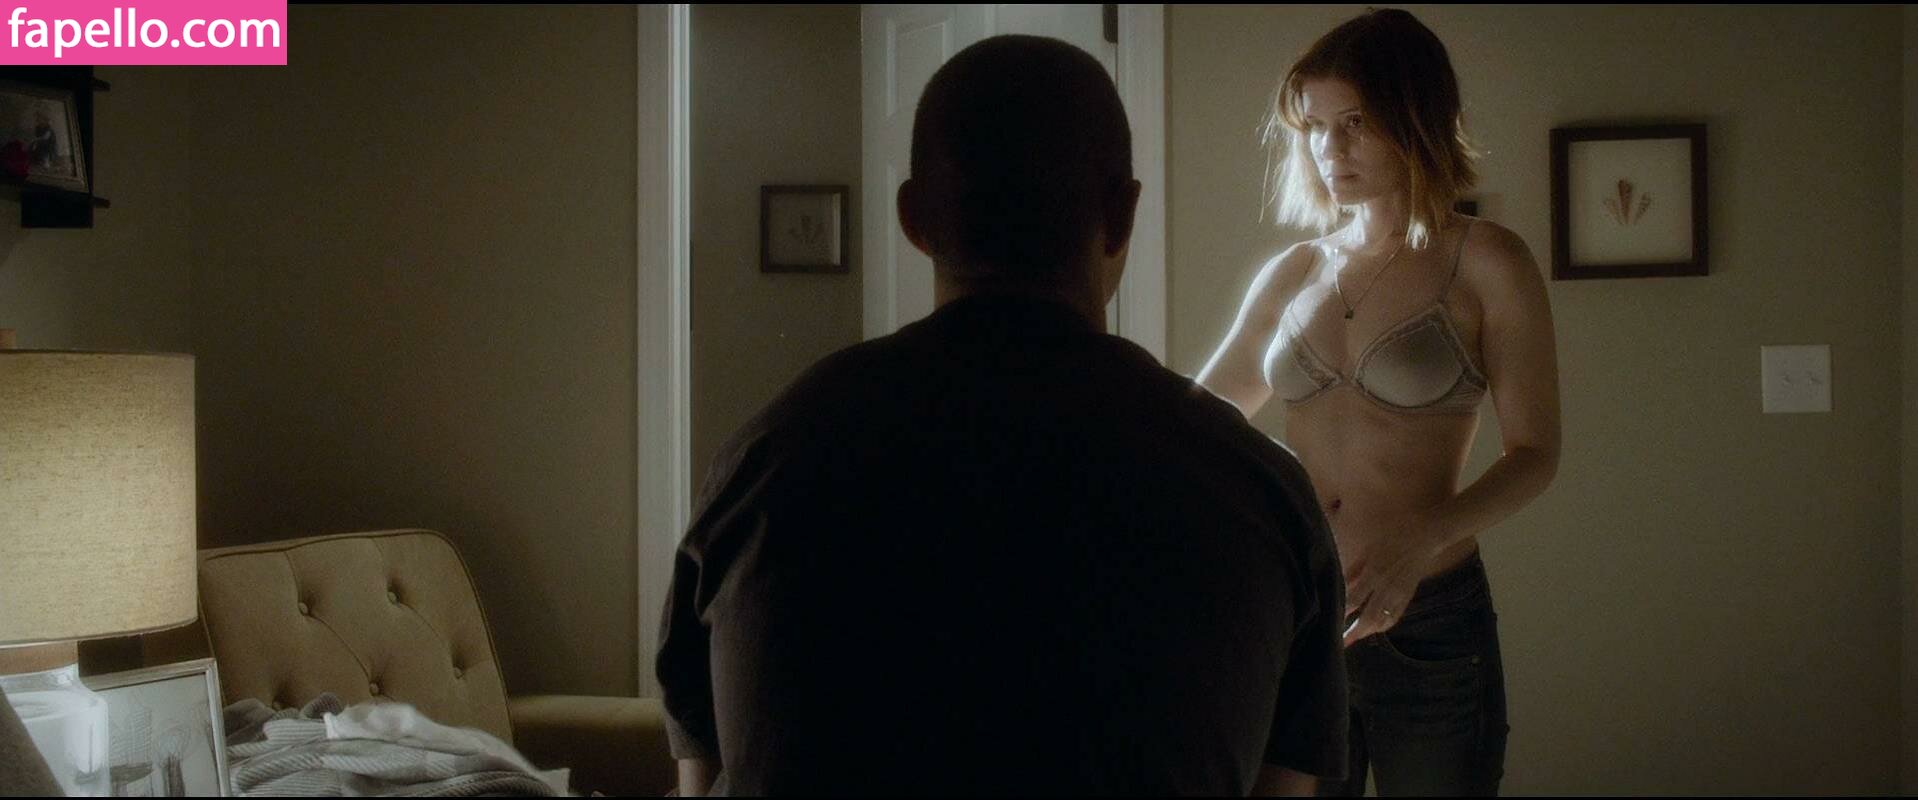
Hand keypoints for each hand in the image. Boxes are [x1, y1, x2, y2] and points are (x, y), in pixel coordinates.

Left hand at [1340, 516, 1443, 647]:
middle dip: (1353, 632)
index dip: (1342, 613)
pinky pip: (1396, 615)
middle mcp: (1386, 587)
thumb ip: (1355, 569)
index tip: (1330, 620)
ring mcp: (1399, 594)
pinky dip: (1385, 625)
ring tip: (1354, 638)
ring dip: (1367, 632)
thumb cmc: (1393, 536)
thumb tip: (1340, 585)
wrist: (1425, 536)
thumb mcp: (1369, 548)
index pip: (1354, 600)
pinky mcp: (1408, 595)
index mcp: (1373, 573)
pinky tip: (1376, 629)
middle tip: (1341, 643)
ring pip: (1383, 620)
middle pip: (1368, 617)